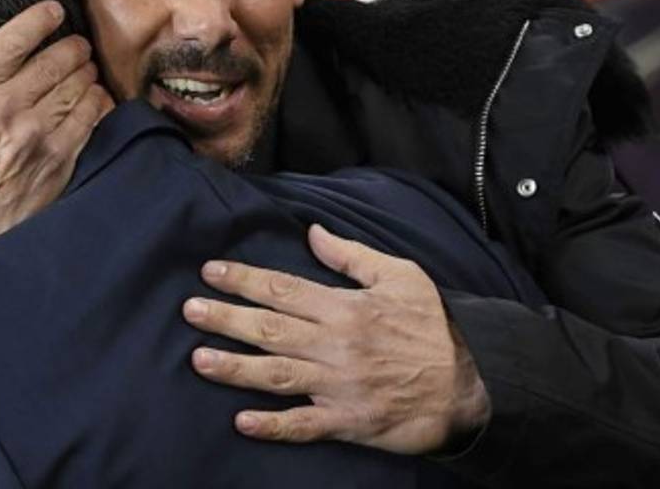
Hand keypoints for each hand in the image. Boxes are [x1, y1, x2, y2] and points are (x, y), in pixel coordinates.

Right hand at [0, 1, 114, 263]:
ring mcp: (36, 133)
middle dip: (70, 46)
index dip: (40, 18)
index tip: (53, 11)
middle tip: (73, 45)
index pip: (14, 38)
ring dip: (86, 72)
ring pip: (79, 82)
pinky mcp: (60, 159)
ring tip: (83, 71)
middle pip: (57, 57)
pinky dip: (97, 102)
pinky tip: (92, 100)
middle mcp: (6, 107)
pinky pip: (92, 116)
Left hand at [183, 224, 488, 454]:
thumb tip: (313, 232)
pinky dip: (272, 426)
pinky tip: (242, 422)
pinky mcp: (347, 421)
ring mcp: (338, 386)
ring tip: (199, 360)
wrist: (471, 385)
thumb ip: (352, 256)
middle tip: (189, 310)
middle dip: (225, 318)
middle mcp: (334, 345)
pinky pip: (303, 426)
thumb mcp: (401, 276)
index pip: (282, 289)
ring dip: (234, 368)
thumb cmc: (434, 326)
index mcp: (344, 308)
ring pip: (276, 375)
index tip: (210, 272)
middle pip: (269, 329)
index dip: (243, 280)